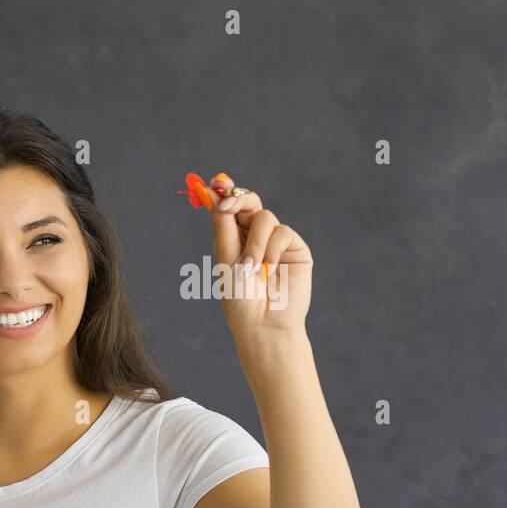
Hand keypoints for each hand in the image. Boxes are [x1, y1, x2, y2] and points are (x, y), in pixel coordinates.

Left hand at [197, 173, 312, 338]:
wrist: (263, 324)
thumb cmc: (240, 298)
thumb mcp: (226, 257)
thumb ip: (222, 223)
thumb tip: (211, 190)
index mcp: (234, 237)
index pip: (230, 205)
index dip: (224, 190)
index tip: (216, 183)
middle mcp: (255, 235)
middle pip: (249, 200)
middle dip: (238, 199)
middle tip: (228, 206)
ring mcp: (276, 241)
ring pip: (264, 216)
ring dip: (254, 242)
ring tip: (251, 269)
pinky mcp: (295, 248)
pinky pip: (282, 232)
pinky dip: (271, 250)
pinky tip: (269, 270)